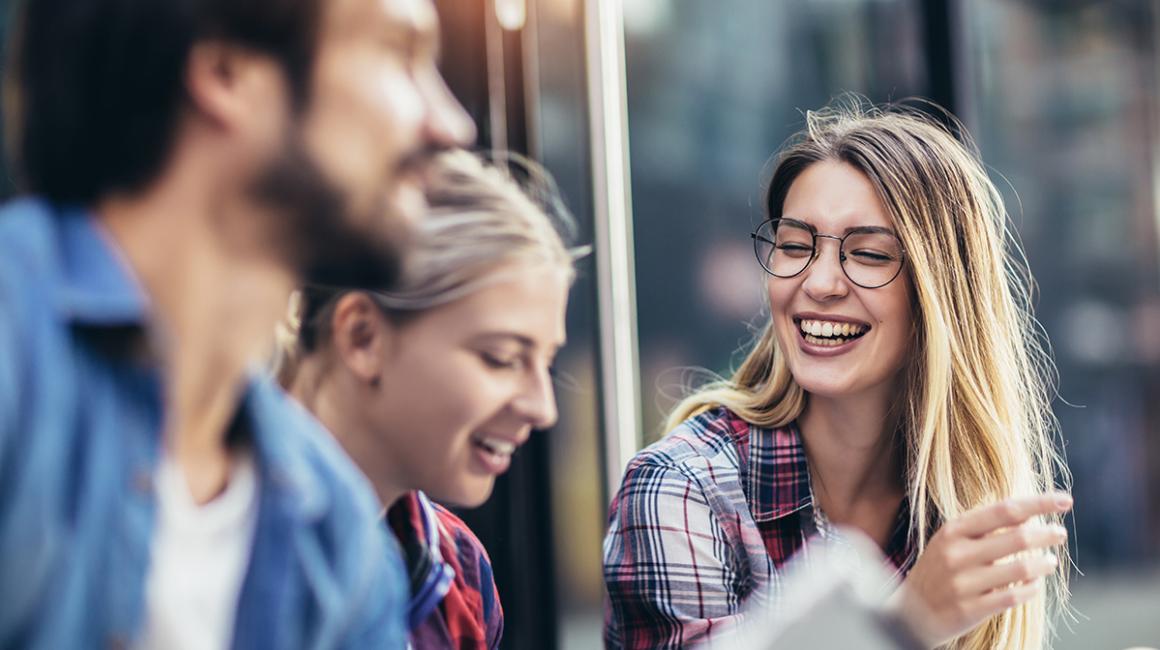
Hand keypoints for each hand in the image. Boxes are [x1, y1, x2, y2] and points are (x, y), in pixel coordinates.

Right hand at [893, 492, 1070, 647]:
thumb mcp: (950, 541)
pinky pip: (1014, 595)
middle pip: (1018, 537)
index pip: (1005, 510)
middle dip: (1047, 533)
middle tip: (1060, 533)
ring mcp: (963, 583)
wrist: (908, 613)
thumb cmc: (938, 571)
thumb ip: (983, 528)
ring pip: (1021, 568)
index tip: (1064, 500)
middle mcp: (956, 554)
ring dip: (1044, 564)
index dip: (1039, 503)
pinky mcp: (970, 609)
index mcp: (952, 530)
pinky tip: (1035, 584)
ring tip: (1050, 561)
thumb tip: (1029, 514)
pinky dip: (1032, 588)